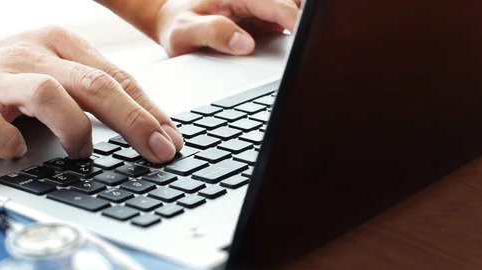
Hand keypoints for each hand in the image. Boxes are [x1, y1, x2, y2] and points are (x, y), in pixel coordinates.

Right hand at [0, 26, 182, 161]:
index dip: (150, 111)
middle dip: (135, 122)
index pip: (118, 78)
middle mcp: (34, 56)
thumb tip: (147, 125)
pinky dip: (10, 143)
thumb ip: (94, 91)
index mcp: (61, 44)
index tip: (172, 140)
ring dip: (75, 130)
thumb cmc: (8, 72)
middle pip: (95, 86)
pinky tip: (18, 150)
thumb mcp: (56, 67)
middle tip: (157, 152)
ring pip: (49, 96)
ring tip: (83, 153)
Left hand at [153, 0, 300, 56]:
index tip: (303, 41)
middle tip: (310, 49)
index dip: (295, 21)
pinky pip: (285, 24)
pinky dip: (294, 36)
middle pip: (292, 3)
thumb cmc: (177, 24)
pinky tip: (294, 53)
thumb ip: (214, 33)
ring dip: (301, 29)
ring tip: (303, 52)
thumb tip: (245, 44)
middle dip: (306, 22)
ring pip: (292, 12)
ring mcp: (260, 9)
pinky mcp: (263, 21)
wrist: (171, 20)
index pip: (277, 4)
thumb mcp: (185, 30)